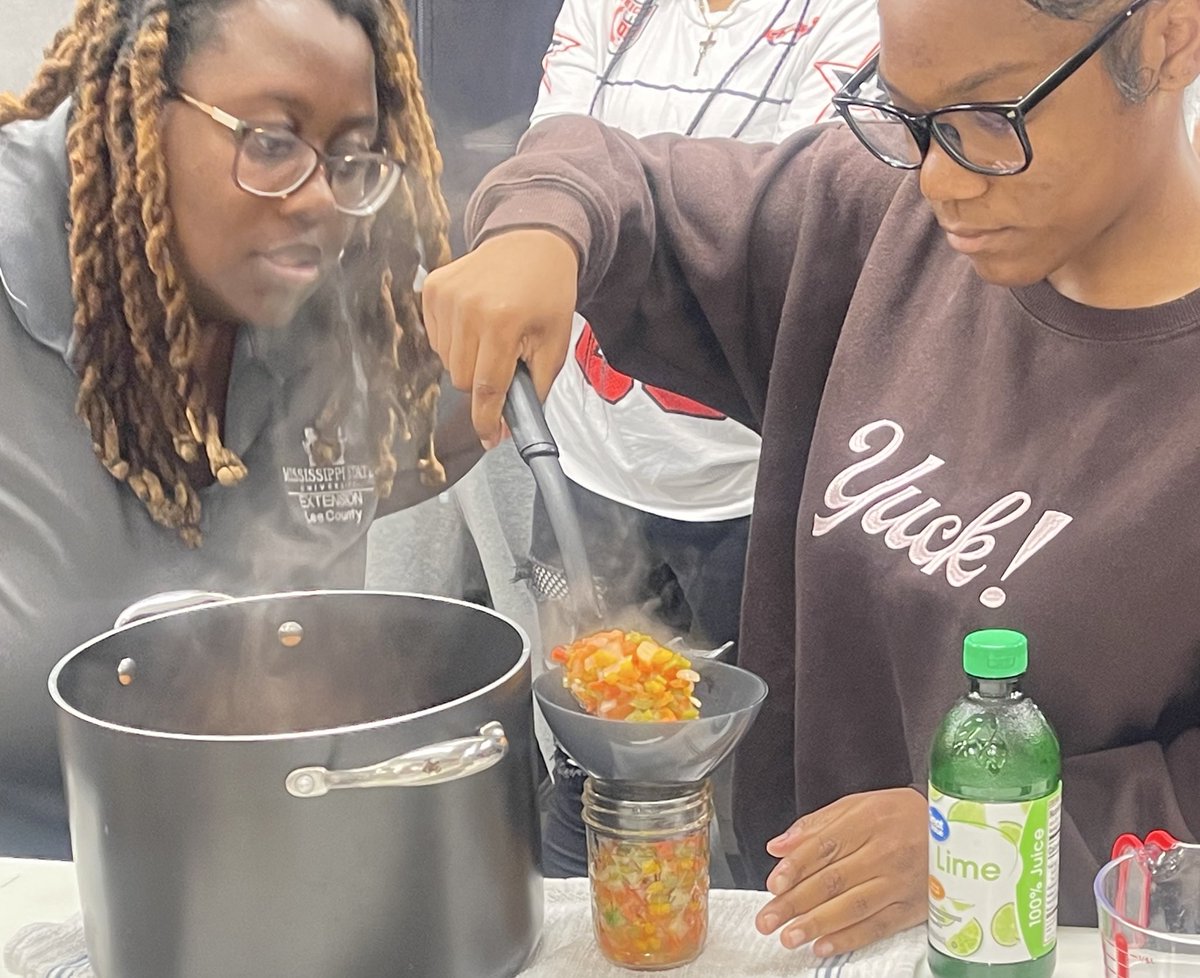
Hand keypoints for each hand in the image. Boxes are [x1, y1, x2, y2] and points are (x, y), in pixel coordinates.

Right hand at [422, 229, 578, 447]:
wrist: (532, 243)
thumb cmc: (547, 292)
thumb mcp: (555, 343)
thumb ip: (536, 387)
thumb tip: (511, 424)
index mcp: (502, 322)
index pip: (487, 387)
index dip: (487, 419)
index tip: (489, 438)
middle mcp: (468, 308)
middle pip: (463, 380)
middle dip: (484, 382)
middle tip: (506, 360)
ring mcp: (446, 296)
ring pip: (448, 362)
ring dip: (469, 361)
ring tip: (493, 336)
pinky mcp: (432, 289)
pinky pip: (436, 340)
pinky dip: (455, 341)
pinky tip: (476, 322)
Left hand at [754, 788, 926, 956]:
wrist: (957, 831)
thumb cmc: (899, 815)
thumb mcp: (857, 805)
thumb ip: (815, 826)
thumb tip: (778, 846)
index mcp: (867, 820)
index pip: (824, 846)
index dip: (796, 867)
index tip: (773, 884)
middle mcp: (884, 852)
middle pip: (833, 879)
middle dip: (795, 902)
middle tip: (768, 919)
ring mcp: (899, 882)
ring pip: (852, 906)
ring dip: (817, 924)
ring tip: (789, 936)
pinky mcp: (912, 907)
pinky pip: (877, 926)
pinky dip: (849, 938)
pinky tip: (824, 945)